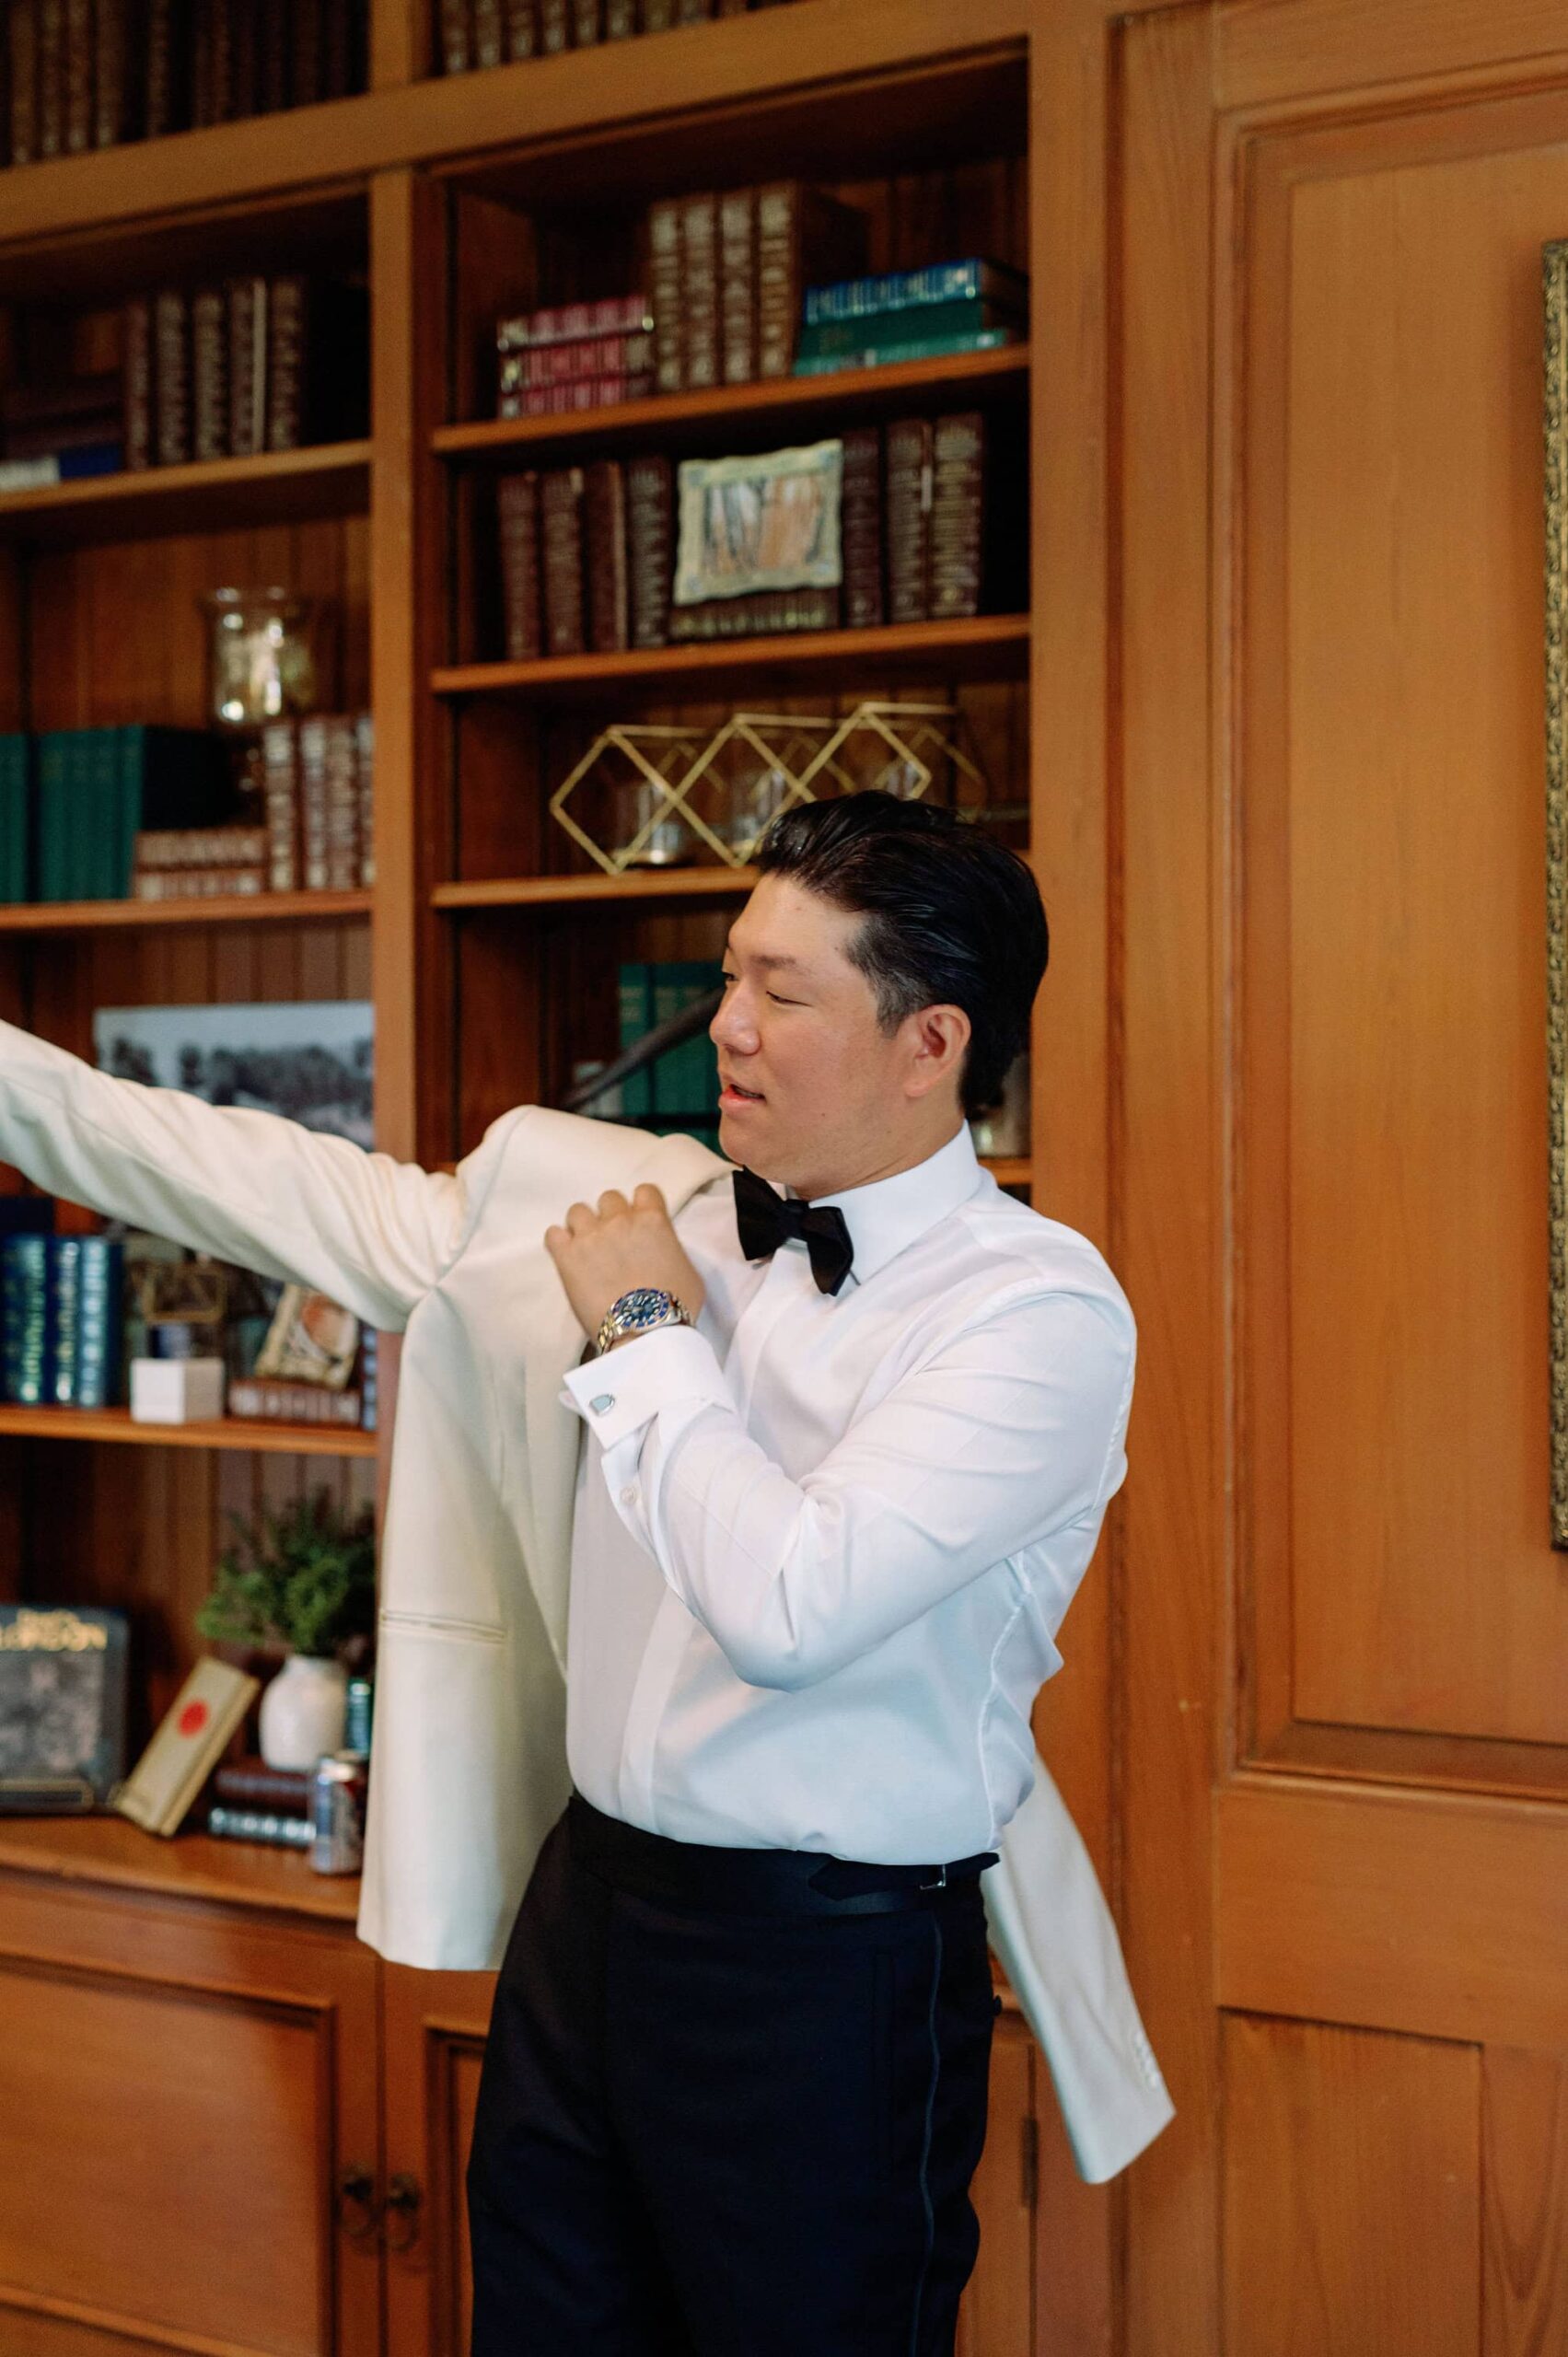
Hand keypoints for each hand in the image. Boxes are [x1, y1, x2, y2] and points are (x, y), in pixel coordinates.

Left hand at [543, 1184, 705, 1342]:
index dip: (641, 1206)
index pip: (644, 1191)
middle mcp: (619, 1221)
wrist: (645, 1331)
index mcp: (653, 1220)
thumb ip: (670, 1249)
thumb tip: (661, 1250)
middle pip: (609, 1198)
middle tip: (614, 1241)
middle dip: (611, 1216)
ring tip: (587, 1249)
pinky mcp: (566, 1257)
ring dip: (583, 1226)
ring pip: (578, 1210)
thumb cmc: (675, 1307)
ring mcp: (590, 1236)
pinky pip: (553, 1234)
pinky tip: (567, 1257)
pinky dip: (559, 1243)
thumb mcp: (688, 1271)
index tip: (639, 1223)